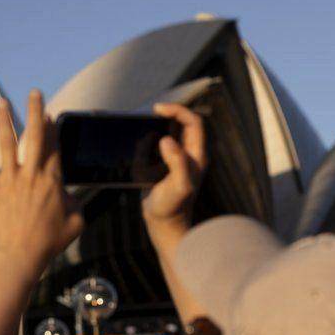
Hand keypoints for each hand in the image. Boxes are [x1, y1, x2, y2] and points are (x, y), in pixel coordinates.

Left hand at [0, 90, 82, 274]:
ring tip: (1, 101)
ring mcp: (10, 181)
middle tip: (35, 92)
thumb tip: (69, 194)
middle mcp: (31, 175)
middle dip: (36, 111)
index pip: (53, 147)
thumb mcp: (76, 222)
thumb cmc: (50, 242)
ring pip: (6, 144)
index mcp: (53, 180)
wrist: (21, 256)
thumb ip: (75, 203)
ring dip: (4, 120)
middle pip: (35, 136)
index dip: (53, 128)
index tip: (51, 113)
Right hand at [141, 103, 207, 242]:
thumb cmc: (173, 207)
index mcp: (196, 155)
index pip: (193, 122)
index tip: (158, 110)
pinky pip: (155, 146)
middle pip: (182, 123)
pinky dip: (146, 143)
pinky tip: (138, 151)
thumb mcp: (178, 185)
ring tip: (142, 136)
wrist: (163, 224)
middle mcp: (189, 154)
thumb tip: (167, 140)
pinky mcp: (163, 165)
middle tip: (148, 116)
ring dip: (155, 129)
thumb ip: (177, 162)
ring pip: (168, 133)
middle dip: (166, 116)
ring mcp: (176, 159)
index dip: (178, 111)